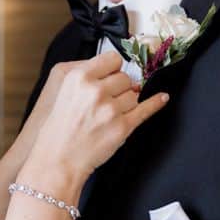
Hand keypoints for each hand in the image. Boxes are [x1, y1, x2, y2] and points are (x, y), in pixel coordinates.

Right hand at [21, 51, 168, 196]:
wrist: (58, 160)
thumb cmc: (58, 129)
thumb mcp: (64, 91)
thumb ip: (87, 75)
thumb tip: (116, 70)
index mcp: (79, 77)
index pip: (112, 59)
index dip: (113, 68)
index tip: (112, 74)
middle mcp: (95, 90)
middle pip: (125, 77)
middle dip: (119, 87)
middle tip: (106, 100)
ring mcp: (110, 109)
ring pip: (133, 95)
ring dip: (126, 102)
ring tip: (110, 114)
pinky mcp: (122, 127)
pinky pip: (145, 110)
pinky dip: (155, 103)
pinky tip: (162, 98)